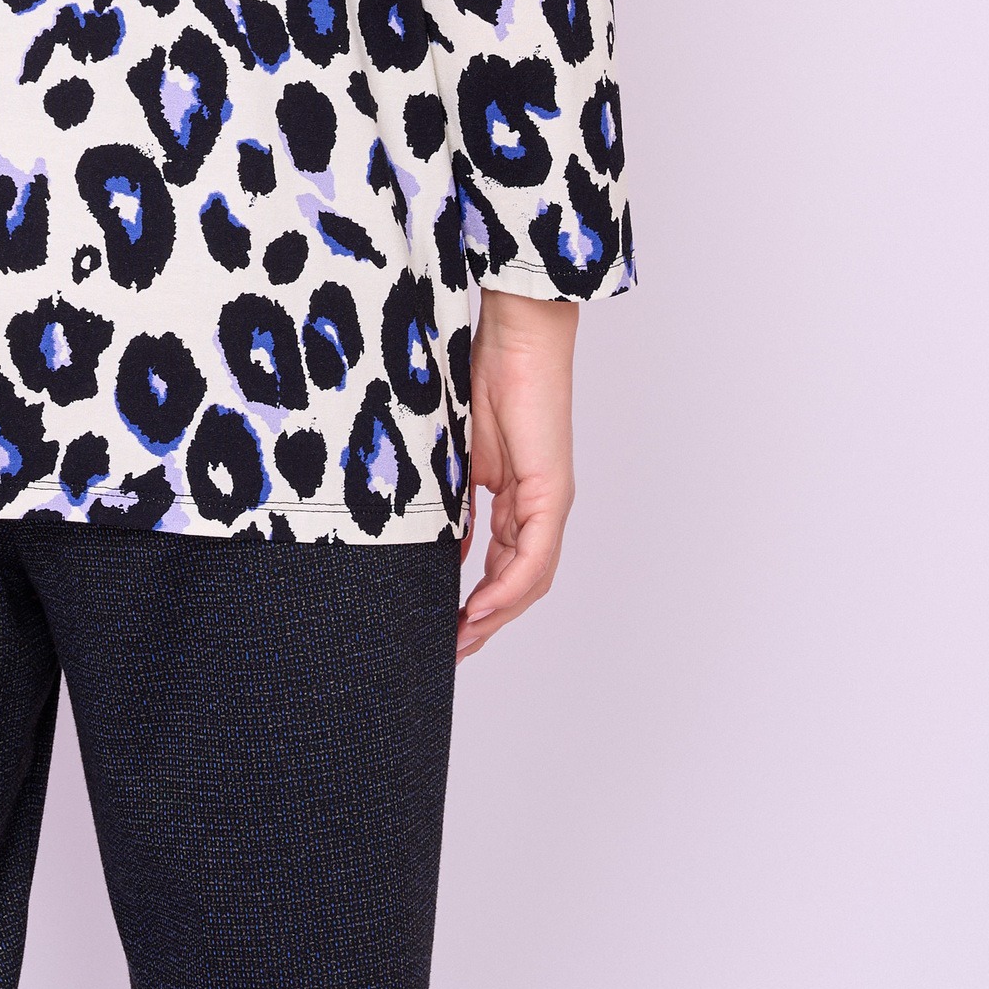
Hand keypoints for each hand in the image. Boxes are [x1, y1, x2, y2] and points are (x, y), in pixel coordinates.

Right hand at [457, 289, 577, 663]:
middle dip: (488, 621)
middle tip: (454, 650)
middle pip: (521, 583)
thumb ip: (455, 500)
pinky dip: (509, 586)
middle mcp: (540, 507)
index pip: (504, 565)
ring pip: (530, 577)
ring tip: (463, 639)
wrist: (517, 337)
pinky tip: (483, 606)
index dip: (480, 602)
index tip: (449, 628)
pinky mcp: (550, 492)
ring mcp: (548, 501)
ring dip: (497, 614)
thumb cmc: (487, 378)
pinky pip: (534, 554)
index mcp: (518, 498)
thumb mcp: (457, 454)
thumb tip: (438, 546)